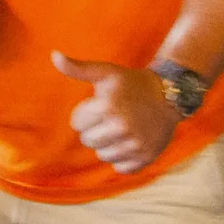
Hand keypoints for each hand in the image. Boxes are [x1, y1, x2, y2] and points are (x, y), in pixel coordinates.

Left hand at [53, 52, 180, 172]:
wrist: (169, 95)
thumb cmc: (131, 83)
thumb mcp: (106, 72)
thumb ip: (78, 67)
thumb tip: (54, 55)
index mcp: (108, 106)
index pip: (77, 124)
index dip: (87, 114)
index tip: (101, 106)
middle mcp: (122, 127)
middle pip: (88, 142)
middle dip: (96, 130)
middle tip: (112, 117)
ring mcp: (135, 144)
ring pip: (103, 155)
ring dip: (109, 144)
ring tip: (122, 129)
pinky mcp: (146, 157)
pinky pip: (121, 168)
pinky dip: (124, 158)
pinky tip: (132, 142)